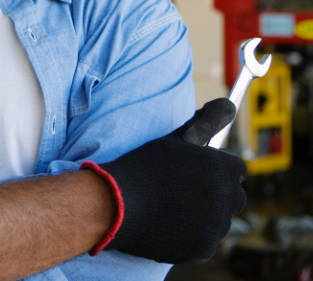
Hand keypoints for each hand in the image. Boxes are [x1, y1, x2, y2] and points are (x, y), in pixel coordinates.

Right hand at [96, 98, 246, 263]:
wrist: (119, 202)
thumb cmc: (146, 165)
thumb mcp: (177, 137)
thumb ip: (207, 121)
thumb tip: (230, 105)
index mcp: (222, 168)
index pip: (236, 167)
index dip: (216, 166)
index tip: (197, 168)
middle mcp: (226, 198)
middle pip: (233, 195)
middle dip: (216, 191)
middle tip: (184, 186)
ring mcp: (216, 226)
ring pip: (219, 219)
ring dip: (204, 213)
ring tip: (172, 204)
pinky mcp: (204, 249)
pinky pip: (204, 239)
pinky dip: (191, 234)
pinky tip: (168, 221)